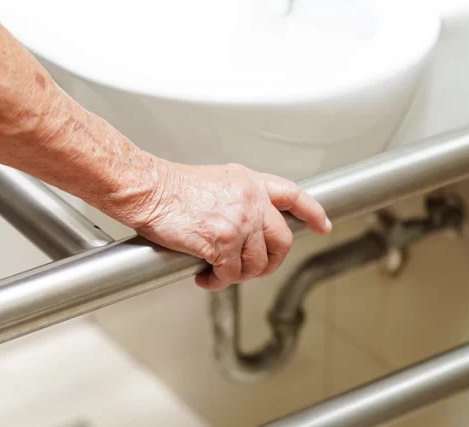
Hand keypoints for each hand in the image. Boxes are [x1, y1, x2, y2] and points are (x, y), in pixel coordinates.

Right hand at [124, 162, 331, 290]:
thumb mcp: (216, 180)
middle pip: (281, 240)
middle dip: (270, 262)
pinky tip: (205, 277)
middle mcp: (251, 200)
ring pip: (256, 264)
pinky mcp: (222, 241)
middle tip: (253, 269)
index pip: (293, 196)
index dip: (312, 213)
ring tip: (218, 272)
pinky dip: (217, 282)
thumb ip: (238, 198)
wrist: (147, 189)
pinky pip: (230, 274)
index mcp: (250, 182)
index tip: (321, 226)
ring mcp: (239, 221)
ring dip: (238, 275)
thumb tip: (245, 226)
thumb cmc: (170, 187)